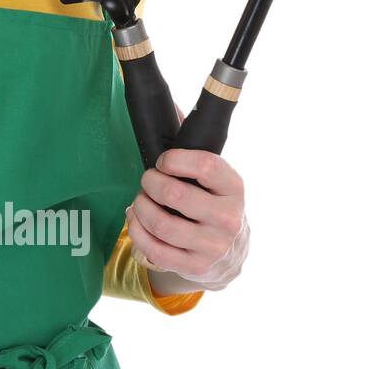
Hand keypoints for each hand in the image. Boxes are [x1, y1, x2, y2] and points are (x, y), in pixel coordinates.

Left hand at [124, 133, 249, 291]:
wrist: (228, 253)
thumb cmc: (211, 201)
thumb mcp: (213, 176)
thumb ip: (192, 144)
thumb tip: (168, 102)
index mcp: (234, 188)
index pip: (205, 165)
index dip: (175, 159)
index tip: (163, 161)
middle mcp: (228, 218)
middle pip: (175, 194)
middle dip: (150, 183)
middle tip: (147, 181)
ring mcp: (212, 246)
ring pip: (160, 223)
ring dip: (140, 207)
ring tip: (140, 200)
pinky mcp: (194, 267)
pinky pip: (153, 248)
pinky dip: (136, 230)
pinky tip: (137, 219)